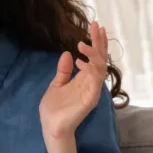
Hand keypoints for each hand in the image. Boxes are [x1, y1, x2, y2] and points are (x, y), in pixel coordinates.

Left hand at [40, 21, 108, 140]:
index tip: (95, 27)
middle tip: (96, 26)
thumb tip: (66, 54)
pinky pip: (95, 81)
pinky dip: (90, 69)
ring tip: (82, 44)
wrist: (51, 127)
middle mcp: (91, 83)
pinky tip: (80, 61)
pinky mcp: (90, 98)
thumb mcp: (56, 84)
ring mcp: (92, 90)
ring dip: (93, 54)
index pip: (95, 57)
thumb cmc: (54, 109)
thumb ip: (63, 71)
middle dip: (99, 42)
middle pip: (100, 59)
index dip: (96, 43)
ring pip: (100, 67)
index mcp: (84, 79)